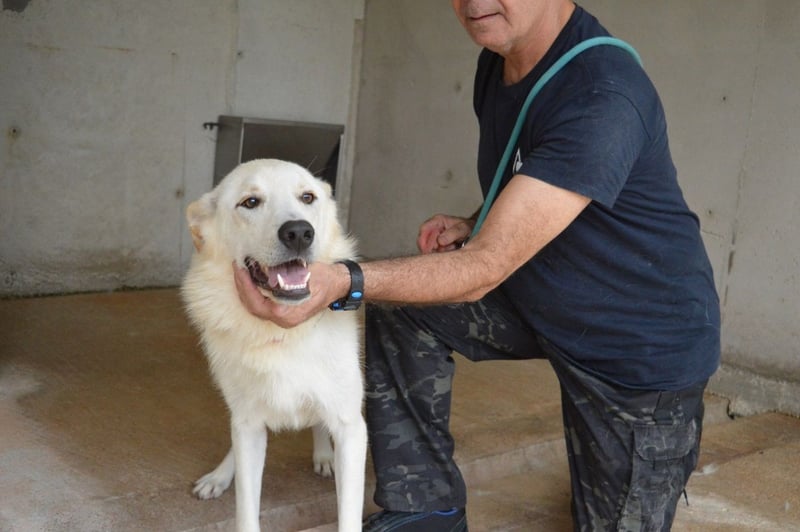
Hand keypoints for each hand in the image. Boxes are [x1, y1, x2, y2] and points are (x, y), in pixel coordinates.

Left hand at [232, 261, 346, 327]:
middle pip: (253, 307)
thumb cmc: (324, 278)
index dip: (245, 286)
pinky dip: (255, 294)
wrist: (338, 284)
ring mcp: (285, 319)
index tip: (240, 270)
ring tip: (242, 273)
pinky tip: (253, 281)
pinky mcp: (285, 314)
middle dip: (242, 287)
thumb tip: (265, 270)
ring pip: (256, 308)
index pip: (256, 303)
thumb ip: (285, 275)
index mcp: (287, 313)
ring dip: (247, 291)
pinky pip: (263, 306)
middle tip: (238, 269)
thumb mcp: (304, 273)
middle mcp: (284, 320)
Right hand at [417, 214, 473, 252]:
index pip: (424, 229)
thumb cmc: (469, 228)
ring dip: (439, 252)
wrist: (474, 233)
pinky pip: (434, 253)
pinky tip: (451, 250)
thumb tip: (440, 241)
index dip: (424, 240)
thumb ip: (452, 233)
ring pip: (429, 249)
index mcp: (438, 221)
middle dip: (433, 248)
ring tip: (452, 248)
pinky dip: (442, 255)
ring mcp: (435, 238)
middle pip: (424, 241)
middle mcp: (434, 229)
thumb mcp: (463, 229)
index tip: (431, 249)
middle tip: (444, 249)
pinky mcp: (437, 246)